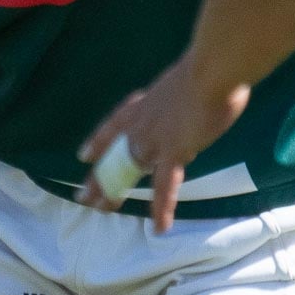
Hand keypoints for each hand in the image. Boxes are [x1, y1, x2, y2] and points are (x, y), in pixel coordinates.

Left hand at [74, 54, 249, 231]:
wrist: (211, 69)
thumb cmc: (207, 68)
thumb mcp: (183, 84)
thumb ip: (179, 100)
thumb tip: (189, 111)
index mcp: (143, 103)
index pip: (112, 125)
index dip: (98, 142)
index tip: (83, 156)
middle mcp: (141, 123)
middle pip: (114, 155)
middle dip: (98, 178)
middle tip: (83, 197)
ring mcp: (154, 138)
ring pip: (128, 171)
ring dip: (114, 193)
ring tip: (102, 210)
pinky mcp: (173, 151)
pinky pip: (165, 186)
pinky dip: (162, 208)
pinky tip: (160, 226)